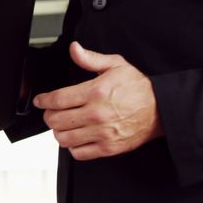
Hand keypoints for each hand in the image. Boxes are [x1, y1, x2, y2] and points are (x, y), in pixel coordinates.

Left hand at [33, 42, 161, 160]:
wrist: (162, 109)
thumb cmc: (139, 87)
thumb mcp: (116, 65)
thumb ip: (91, 58)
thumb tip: (74, 49)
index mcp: (96, 92)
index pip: (58, 99)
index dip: (44, 100)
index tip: (41, 101)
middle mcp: (97, 114)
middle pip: (56, 120)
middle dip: (48, 115)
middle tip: (51, 112)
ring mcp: (102, 133)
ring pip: (64, 138)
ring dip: (58, 132)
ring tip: (62, 125)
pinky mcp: (108, 148)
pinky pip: (79, 153)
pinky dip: (72, 147)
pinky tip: (76, 137)